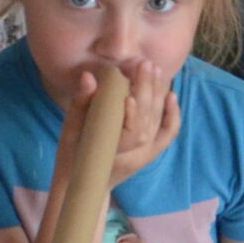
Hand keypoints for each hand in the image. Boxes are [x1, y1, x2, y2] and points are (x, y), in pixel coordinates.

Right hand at [58, 62, 181, 186]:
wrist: (84, 179)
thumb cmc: (73, 151)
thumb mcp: (71, 128)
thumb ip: (81, 102)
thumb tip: (88, 76)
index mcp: (113, 151)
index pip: (129, 134)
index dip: (131, 115)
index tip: (129, 94)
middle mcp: (135, 154)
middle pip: (146, 121)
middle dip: (147, 91)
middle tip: (145, 64)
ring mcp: (146, 154)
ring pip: (157, 122)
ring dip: (158, 94)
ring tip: (155, 70)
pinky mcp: (151, 151)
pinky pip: (167, 133)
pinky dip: (172, 114)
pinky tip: (171, 94)